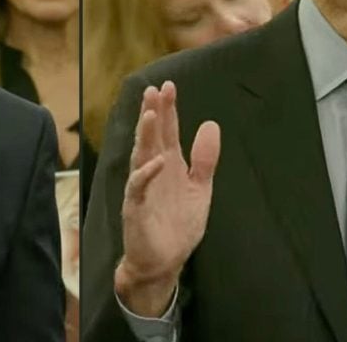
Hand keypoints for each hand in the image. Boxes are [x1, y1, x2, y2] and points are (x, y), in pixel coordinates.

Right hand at [114, 81, 220, 316]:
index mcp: (169, 164)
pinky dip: (147, 173)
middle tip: (154, 90)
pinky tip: (157, 160)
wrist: (164, 261)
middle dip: (152, 113)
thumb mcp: (200, 189)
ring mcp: (143, 187)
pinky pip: (140, 186)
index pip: (167, 131)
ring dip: (145, 135)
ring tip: (149, 114)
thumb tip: (210, 124)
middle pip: (151, 136)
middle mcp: (154, 170)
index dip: (168, 109)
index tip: (169, 86)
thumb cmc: (179, 225)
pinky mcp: (136, 207)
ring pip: (141, 155)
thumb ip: (205, 159)